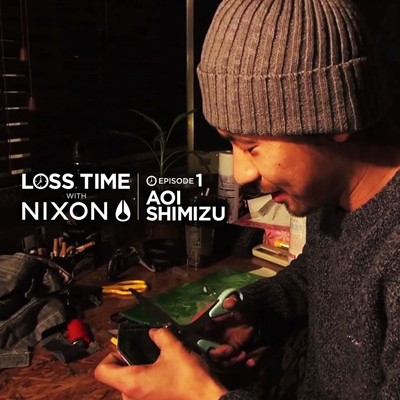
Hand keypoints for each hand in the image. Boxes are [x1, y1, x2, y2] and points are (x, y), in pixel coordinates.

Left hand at [94, 328, 226, 399]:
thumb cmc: (188, 378)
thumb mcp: (174, 349)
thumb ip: (160, 336)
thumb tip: (154, 332)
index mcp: (130, 383)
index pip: (101, 371)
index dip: (110, 356)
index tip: (127, 350)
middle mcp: (130, 399)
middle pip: (116, 378)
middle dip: (129, 364)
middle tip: (147, 354)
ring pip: (130, 388)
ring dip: (140, 375)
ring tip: (159, 366)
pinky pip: (141, 395)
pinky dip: (148, 385)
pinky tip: (165, 378)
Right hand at [192, 295, 256, 367]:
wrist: (252, 315)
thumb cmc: (241, 305)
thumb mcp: (239, 301)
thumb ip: (233, 301)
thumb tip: (228, 304)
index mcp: (205, 320)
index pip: (195, 331)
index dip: (198, 340)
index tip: (210, 344)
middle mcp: (208, 334)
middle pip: (203, 350)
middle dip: (216, 354)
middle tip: (229, 349)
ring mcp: (217, 344)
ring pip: (215, 359)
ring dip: (228, 360)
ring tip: (241, 353)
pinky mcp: (227, 352)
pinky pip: (227, 362)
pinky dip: (236, 362)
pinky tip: (245, 356)